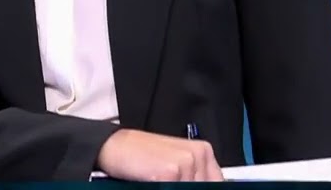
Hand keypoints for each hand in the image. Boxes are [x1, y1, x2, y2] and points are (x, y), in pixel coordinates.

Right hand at [97, 128, 223, 181]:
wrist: (113, 146)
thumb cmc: (140, 156)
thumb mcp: (174, 164)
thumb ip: (193, 177)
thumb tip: (206, 186)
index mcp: (202, 151)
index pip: (217, 182)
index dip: (204, 188)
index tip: (192, 184)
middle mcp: (198, 155)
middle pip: (204, 187)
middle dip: (186, 188)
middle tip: (166, 180)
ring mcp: (186, 163)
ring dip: (173, 189)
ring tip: (158, 181)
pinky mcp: (171, 172)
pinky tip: (151, 182)